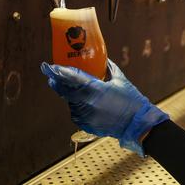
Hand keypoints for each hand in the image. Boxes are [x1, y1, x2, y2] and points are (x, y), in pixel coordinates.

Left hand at [41, 59, 168, 155]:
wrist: (137, 123)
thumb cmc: (131, 100)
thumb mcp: (120, 80)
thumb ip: (109, 68)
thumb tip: (104, 59)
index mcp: (95, 89)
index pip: (70, 78)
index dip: (57, 72)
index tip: (48, 67)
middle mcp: (86, 102)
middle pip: (65, 91)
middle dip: (57, 83)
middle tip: (52, 77)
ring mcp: (85, 115)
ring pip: (70, 103)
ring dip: (71, 96)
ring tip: (80, 93)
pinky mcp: (86, 125)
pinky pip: (76, 113)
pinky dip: (78, 107)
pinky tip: (88, 105)